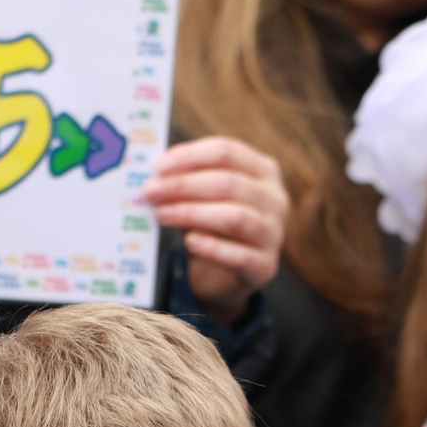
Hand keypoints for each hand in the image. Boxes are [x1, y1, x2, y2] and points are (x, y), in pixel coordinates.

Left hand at [142, 137, 287, 324]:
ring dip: (192, 214)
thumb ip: (186, 181)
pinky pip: (239, 256)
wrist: (224, 274)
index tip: (159, 166)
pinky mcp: (266, 266)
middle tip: (151, 191)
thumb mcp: (204, 196)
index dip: (191, 156)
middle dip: (184, 185)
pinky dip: (212, 248)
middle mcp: (275, 199)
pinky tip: (189, 241)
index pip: (228, 152)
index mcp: (263, 170)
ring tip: (161, 215)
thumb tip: (154, 176)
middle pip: (230, 183)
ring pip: (235, 217)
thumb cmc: (211, 224)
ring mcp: (274, 234)